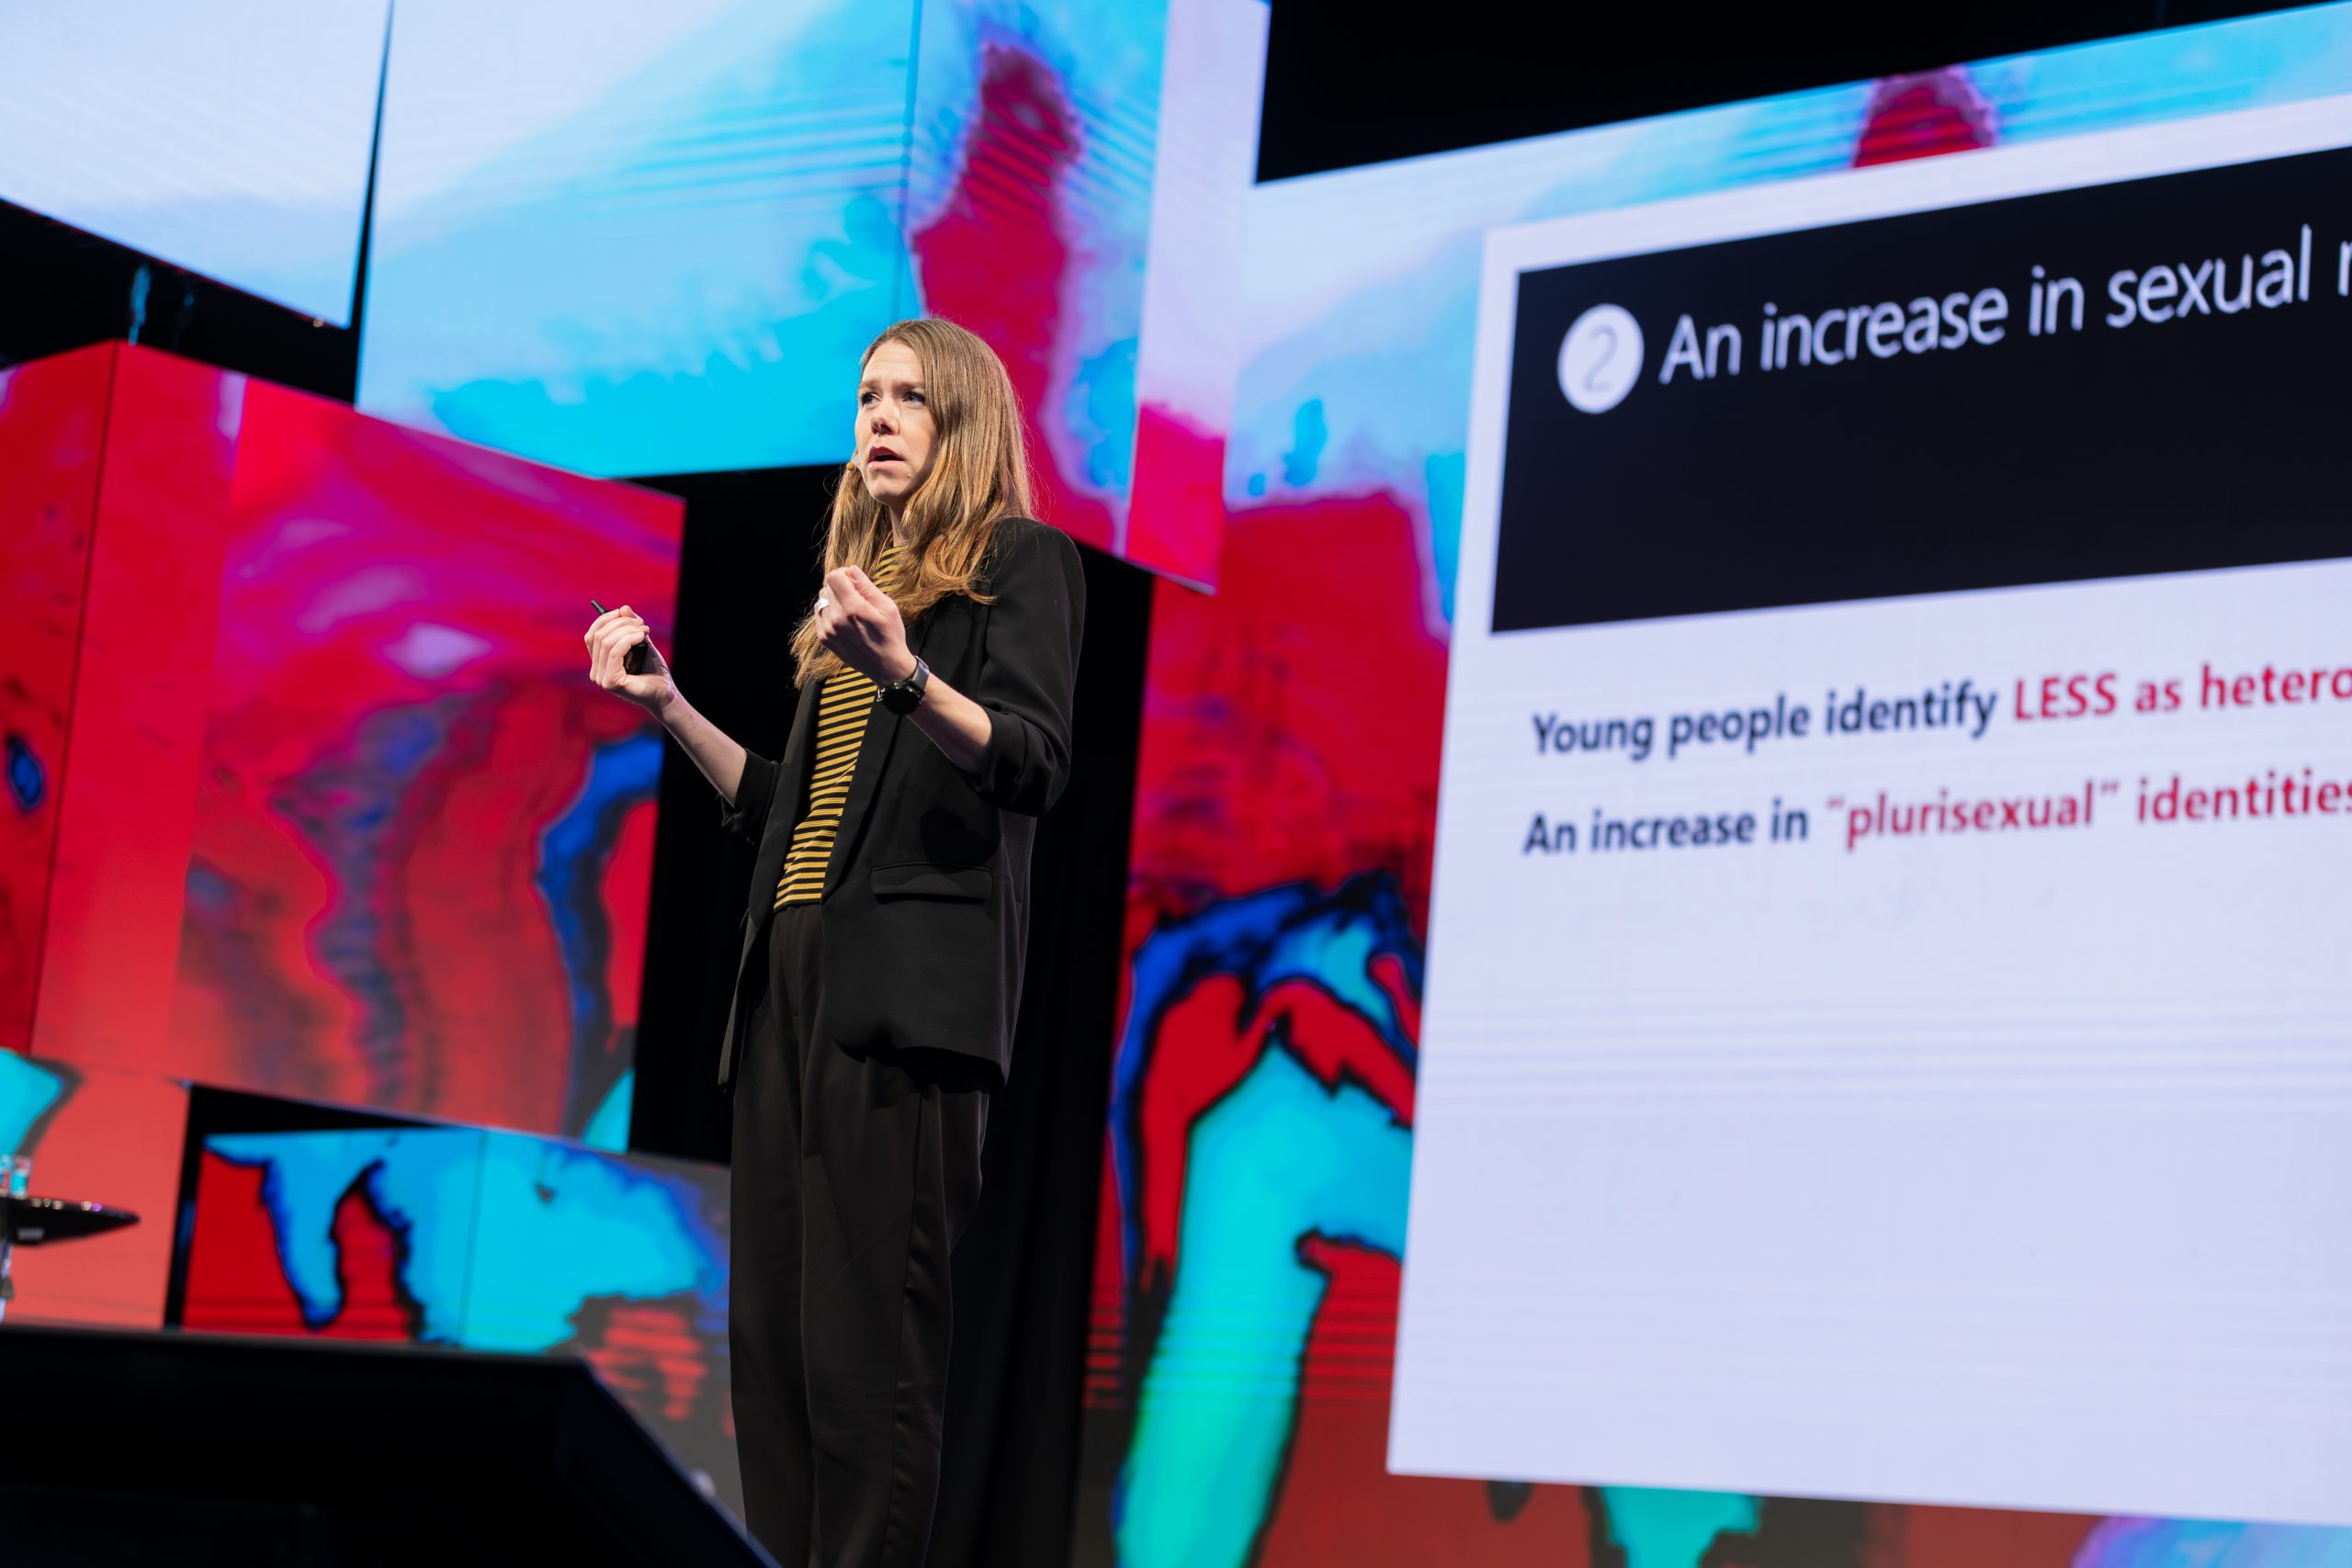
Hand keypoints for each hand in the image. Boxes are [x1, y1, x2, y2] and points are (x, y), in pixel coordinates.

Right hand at [584, 605, 674, 711]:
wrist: (665, 692)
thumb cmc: (653, 670)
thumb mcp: (642, 642)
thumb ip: (631, 627)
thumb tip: (623, 608)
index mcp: (599, 662)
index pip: (592, 635)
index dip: (605, 619)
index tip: (622, 612)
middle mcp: (596, 671)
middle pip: (599, 636)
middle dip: (621, 623)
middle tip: (641, 623)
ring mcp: (601, 678)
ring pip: (607, 642)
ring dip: (627, 630)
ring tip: (645, 630)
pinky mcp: (610, 682)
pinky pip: (615, 652)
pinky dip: (628, 639)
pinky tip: (641, 637)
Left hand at [812, 566, 913, 683]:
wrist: (886, 666)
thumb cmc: (890, 635)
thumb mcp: (887, 607)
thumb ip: (866, 586)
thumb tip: (851, 570)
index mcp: (853, 609)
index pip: (834, 577)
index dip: (844, 574)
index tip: (853, 580)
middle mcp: (836, 619)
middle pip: (827, 587)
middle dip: (840, 587)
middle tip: (856, 597)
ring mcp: (827, 630)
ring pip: (822, 600)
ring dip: (834, 600)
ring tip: (850, 610)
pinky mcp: (824, 638)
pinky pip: (820, 614)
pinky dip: (830, 612)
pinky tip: (844, 620)